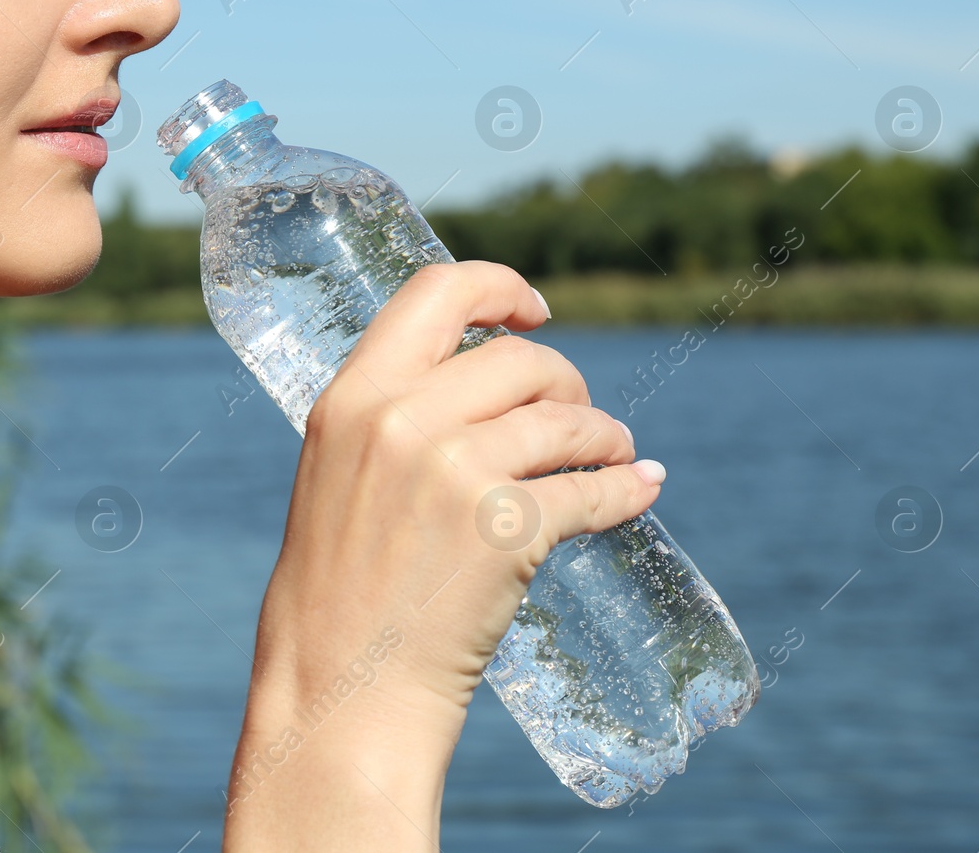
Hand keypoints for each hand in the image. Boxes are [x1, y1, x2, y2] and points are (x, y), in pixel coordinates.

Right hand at [223, 261, 664, 850]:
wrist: (338, 691)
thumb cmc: (336, 595)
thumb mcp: (337, 478)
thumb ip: (390, 422)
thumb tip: (479, 392)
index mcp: (350, 398)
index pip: (435, 293)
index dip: (498, 287)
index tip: (534, 309)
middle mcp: (401, 421)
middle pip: (519, 360)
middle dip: (564, 382)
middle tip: (579, 417)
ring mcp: (455, 473)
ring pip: (566, 421)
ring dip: (604, 435)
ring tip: (616, 453)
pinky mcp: (506, 530)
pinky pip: (592, 491)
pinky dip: (626, 489)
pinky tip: (642, 489)